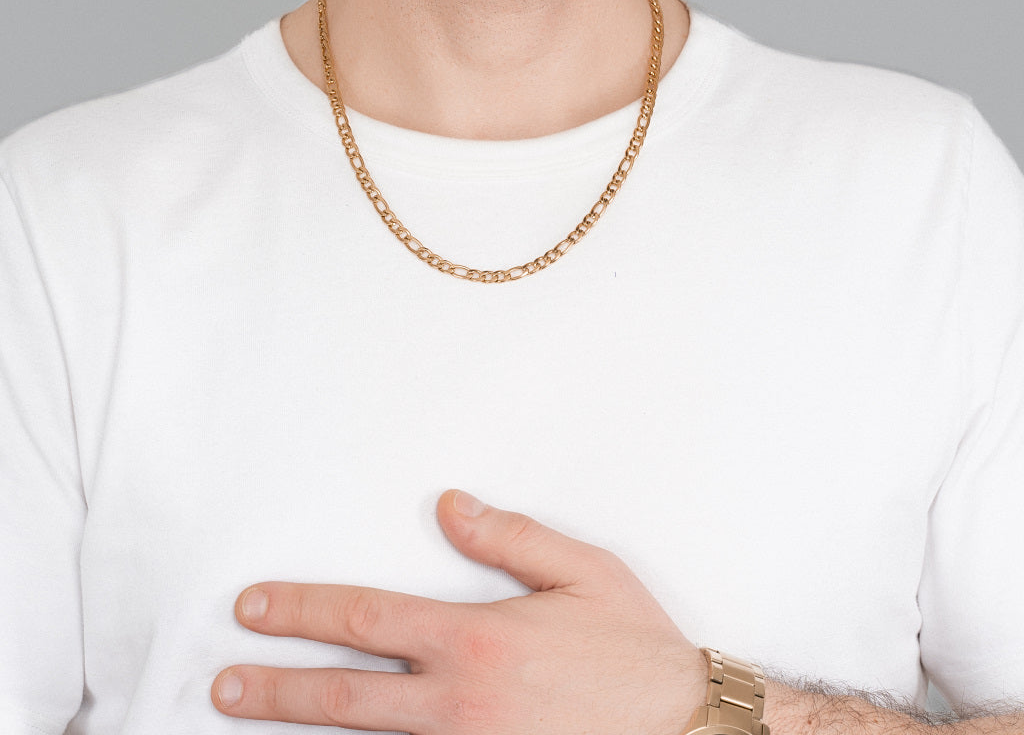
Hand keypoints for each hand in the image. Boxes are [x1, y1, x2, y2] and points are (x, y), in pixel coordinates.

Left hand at [212, 490, 706, 732]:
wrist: (684, 731)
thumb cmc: (634, 650)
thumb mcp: (583, 571)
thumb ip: (510, 536)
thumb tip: (449, 506)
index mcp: (476, 640)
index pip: (367, 619)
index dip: (302, 612)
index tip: (254, 609)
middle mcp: (460, 702)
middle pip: (345, 697)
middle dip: (277, 688)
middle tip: (224, 683)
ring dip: (304, 730)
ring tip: (255, 717)